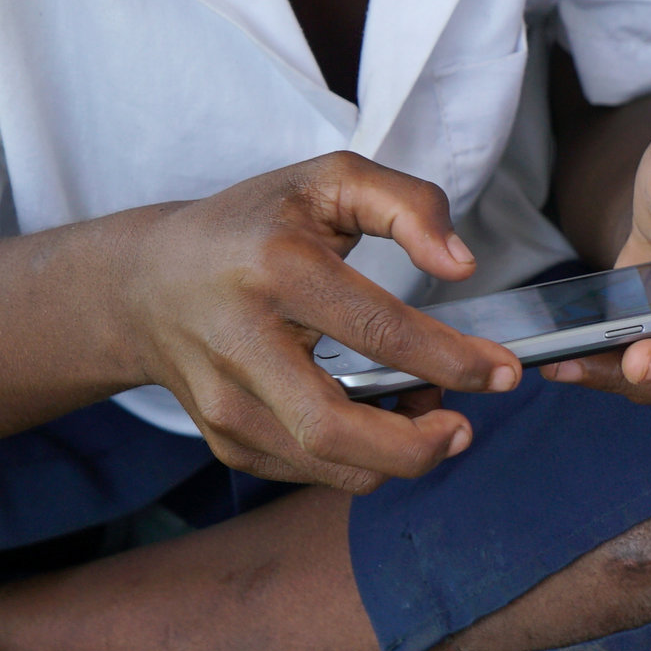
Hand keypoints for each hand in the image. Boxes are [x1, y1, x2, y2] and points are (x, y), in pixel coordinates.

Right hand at [119, 152, 521, 488]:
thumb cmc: (254, 224)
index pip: (376, 329)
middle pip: (334, 428)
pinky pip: (307, 471)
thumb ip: (409, 204)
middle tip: (465, 427)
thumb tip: (462, 265)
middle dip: (416, 445)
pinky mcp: (222, 438)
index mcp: (275, 266)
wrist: (145, 283)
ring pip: (323, 464)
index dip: (451, 358)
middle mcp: (241, 339)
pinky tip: (381, 419)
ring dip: (394, 455)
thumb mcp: (329, 179)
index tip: (504, 371)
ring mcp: (224, 399)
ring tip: (426, 413)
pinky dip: (359, 461)